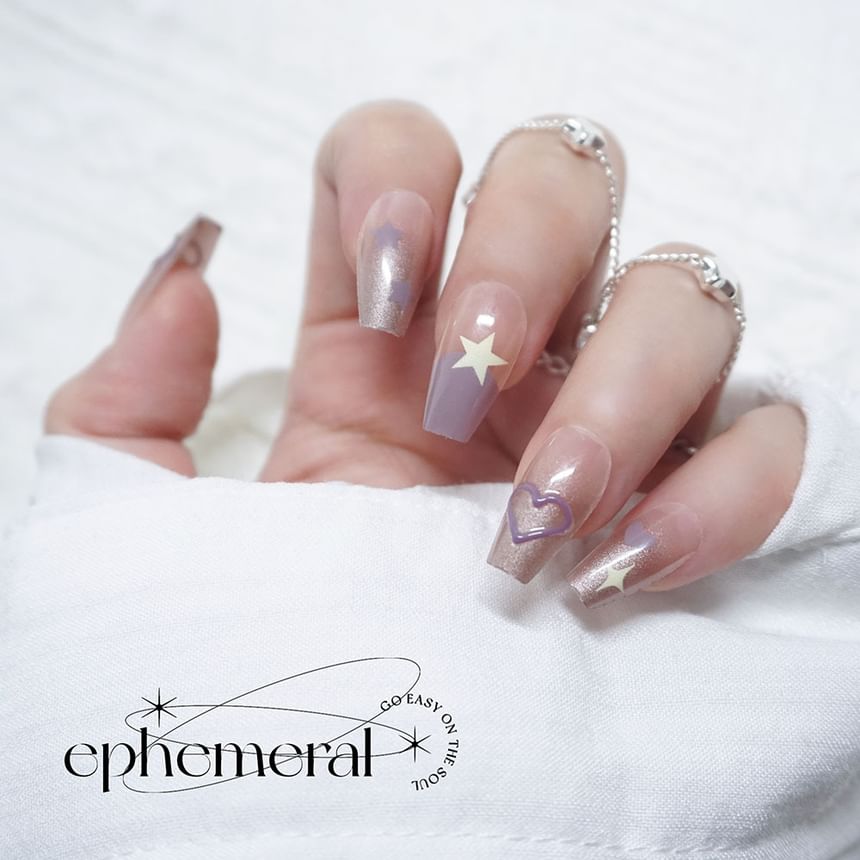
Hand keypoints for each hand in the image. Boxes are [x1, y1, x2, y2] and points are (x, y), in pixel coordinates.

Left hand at [45, 100, 804, 605]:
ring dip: (621, 390)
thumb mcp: (144, 523)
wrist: (339, 780)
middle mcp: (504, 347)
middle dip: (526, 256)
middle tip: (469, 391)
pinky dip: (718, 488)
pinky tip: (622, 562)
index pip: (409, 151)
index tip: (385, 298)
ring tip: (538, 511)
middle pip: (567, 175)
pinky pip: (764, 438)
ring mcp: (603, 412)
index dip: (403, 176)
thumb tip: (188, 287)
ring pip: (685, 296)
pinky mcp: (678, 497)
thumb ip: (125, 400)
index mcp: (378, 331)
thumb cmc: (251, 644)